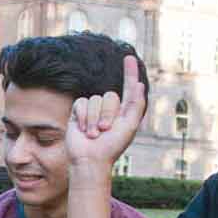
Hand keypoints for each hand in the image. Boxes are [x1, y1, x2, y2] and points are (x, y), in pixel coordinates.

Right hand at [65, 52, 146, 168]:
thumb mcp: (130, 126)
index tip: (129, 58)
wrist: (90, 159)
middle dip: (107, 113)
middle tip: (105, 130)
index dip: (129, 72)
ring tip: (94, 134)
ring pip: (94, 99)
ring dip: (94, 119)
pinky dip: (83, 117)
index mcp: (123, 110)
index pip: (127, 86)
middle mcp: (108, 108)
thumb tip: (139, 84)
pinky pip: (81, 103)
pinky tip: (83, 130)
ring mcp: (92, 110)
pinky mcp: (78, 113)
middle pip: (110, 95)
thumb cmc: (112, 146)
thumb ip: (136, 105)